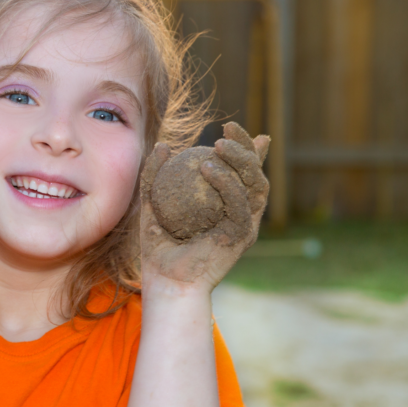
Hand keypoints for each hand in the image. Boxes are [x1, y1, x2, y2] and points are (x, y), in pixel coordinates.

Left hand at [139, 122, 269, 292]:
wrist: (165, 281)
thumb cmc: (158, 246)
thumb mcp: (151, 203)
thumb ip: (155, 175)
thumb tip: (163, 144)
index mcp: (226, 204)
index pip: (241, 170)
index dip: (243, 145)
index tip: (228, 125)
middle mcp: (242, 213)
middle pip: (254, 172)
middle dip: (247, 146)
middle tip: (229, 128)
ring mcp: (246, 225)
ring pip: (255, 184)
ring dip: (241, 159)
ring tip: (219, 144)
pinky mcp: (242, 236)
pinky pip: (239, 204)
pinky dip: (226, 183)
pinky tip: (209, 168)